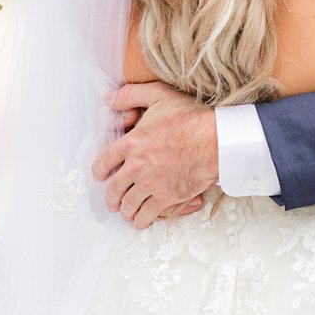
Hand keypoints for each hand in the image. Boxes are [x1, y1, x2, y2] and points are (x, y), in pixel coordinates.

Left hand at [91, 81, 215, 228]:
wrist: (216, 140)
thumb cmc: (191, 118)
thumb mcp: (159, 95)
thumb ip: (131, 95)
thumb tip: (110, 98)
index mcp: (131, 143)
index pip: (103, 162)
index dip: (99, 171)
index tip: (100, 176)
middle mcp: (136, 166)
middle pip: (113, 189)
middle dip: (110, 197)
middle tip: (111, 201)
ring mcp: (150, 184)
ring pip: (128, 204)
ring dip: (124, 210)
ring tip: (125, 212)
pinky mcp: (166, 196)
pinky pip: (146, 214)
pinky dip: (141, 220)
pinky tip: (140, 220)